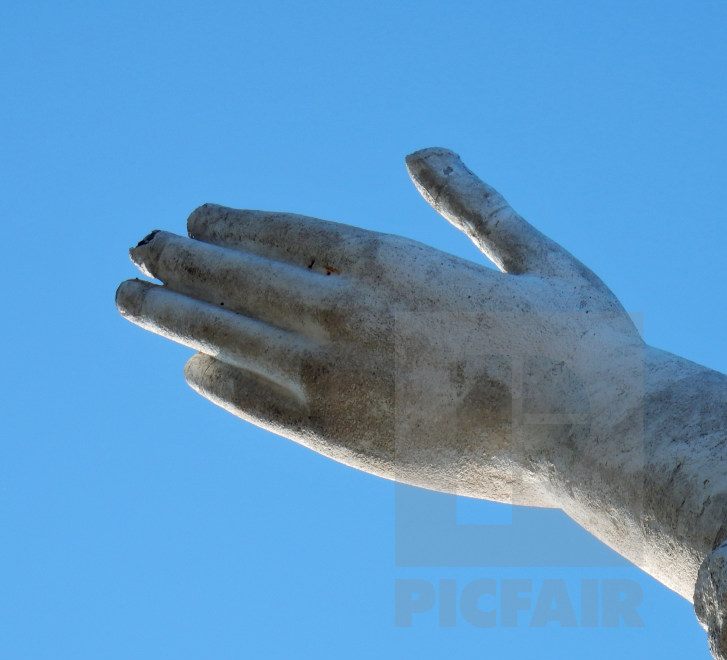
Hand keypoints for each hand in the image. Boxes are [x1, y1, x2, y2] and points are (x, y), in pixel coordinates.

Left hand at [116, 148, 642, 506]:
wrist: (594, 432)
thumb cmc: (580, 345)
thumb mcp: (535, 256)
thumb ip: (473, 205)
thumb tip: (423, 153)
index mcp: (394, 263)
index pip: (286, 235)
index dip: (232, 226)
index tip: (193, 221)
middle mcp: (350, 314)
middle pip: (242, 279)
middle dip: (182, 261)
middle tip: (137, 249)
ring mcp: (340, 379)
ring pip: (234, 337)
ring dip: (176, 315)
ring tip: (132, 300)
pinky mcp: (346, 439)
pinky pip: (264, 406)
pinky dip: (224, 385)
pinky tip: (195, 371)